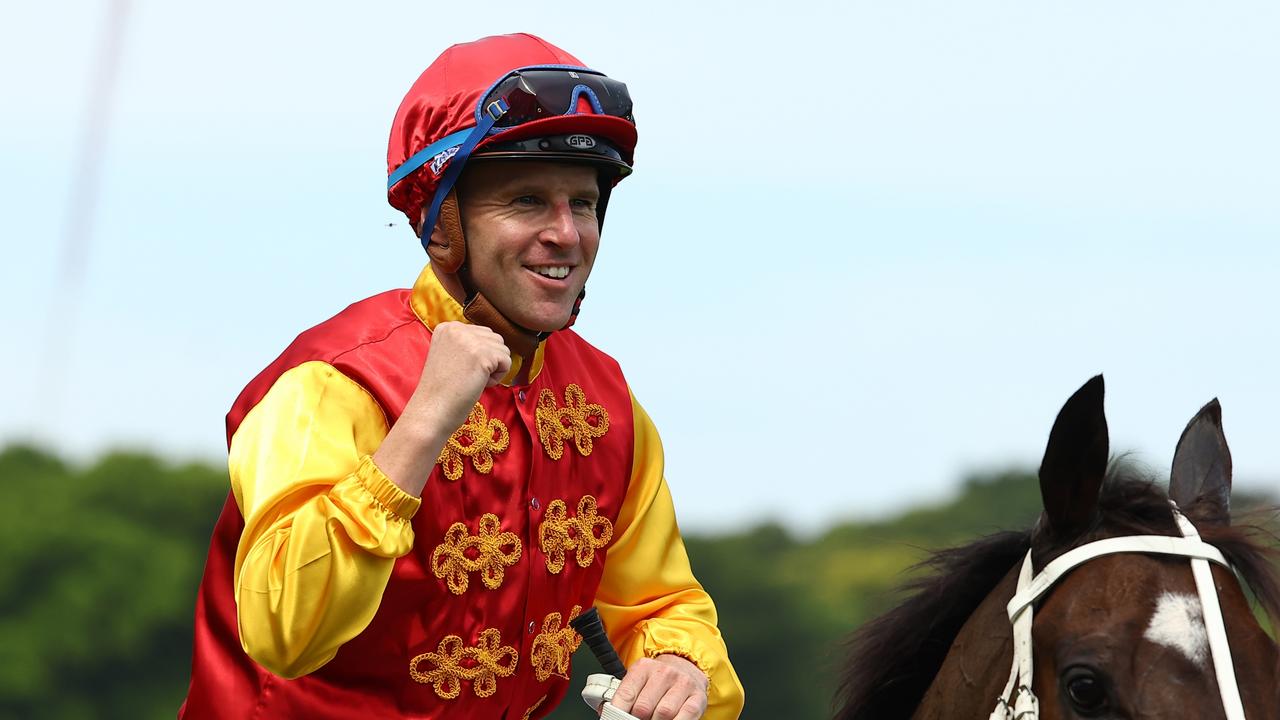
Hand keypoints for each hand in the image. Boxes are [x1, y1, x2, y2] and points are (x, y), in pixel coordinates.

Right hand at [373, 321, 510, 494]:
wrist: (432, 411)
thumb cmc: (442, 391)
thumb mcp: (450, 356)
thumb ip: (467, 344)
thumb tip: (496, 343)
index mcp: (447, 327)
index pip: (482, 334)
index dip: (479, 356)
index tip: (460, 370)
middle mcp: (457, 328)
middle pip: (495, 339)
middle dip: (489, 360)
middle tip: (468, 377)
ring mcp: (470, 339)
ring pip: (503, 349)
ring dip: (494, 369)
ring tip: (472, 380)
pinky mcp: (483, 354)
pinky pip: (507, 362)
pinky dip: (497, 377)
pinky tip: (479, 384)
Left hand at [608, 655, 707, 719]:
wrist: (687, 668)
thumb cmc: (657, 681)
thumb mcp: (638, 681)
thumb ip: (624, 697)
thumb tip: (607, 714)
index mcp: (643, 667)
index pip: (626, 694)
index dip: (618, 712)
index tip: (615, 719)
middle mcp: (664, 672)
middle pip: (643, 707)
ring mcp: (682, 684)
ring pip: (663, 713)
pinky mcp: (697, 697)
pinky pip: (685, 717)